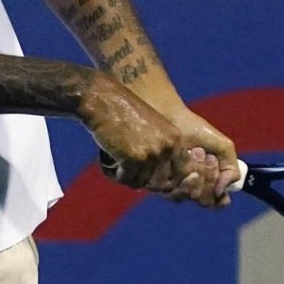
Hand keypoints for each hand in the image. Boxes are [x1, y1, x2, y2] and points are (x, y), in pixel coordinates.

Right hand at [79, 80, 228, 208]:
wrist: (102, 99)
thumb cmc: (121, 112)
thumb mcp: (151, 128)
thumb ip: (159, 150)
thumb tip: (158, 185)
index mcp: (175, 138)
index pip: (181, 172)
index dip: (164, 179)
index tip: (148, 177)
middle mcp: (168, 147)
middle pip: (161, 182)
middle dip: (144, 180)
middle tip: (127, 171)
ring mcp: (152, 154)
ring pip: (141, 182)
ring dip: (127, 175)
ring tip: (114, 162)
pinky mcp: (134, 159)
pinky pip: (126, 179)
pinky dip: (115, 173)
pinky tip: (107, 160)